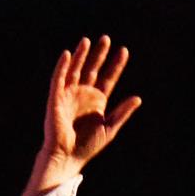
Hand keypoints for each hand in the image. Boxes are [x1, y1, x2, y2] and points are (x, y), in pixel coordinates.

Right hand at [25, 35, 142, 195]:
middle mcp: (83, 95)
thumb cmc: (88, 146)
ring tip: (87, 41)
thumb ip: (122, 113)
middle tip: (106, 39)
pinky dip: (62, 67)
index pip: (108, 78)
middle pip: (92, 69)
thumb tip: (138, 98)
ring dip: (81, 55)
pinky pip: (59, 79)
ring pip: (76, 70)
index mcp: (97, 101)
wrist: (68, 156)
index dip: (116, 65)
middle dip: (99, 55)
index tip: (124, 51)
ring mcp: (69, 95)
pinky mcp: (56, 98)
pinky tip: (68, 54)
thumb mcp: (109, 128)